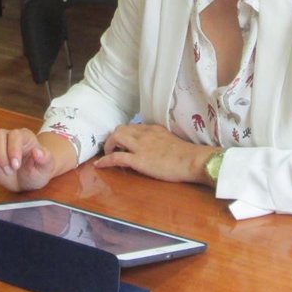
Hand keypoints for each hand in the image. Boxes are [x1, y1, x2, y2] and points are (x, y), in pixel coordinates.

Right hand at [0, 125, 71, 191]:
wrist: (28, 178)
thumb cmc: (37, 171)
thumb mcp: (46, 168)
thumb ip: (45, 159)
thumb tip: (37, 151)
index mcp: (25, 137)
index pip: (14, 135)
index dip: (13, 149)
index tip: (15, 166)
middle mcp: (9, 135)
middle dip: (0, 155)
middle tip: (8, 170)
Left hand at [95, 123, 213, 184]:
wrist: (192, 160)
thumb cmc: (187, 155)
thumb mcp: (171, 141)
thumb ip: (160, 141)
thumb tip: (155, 148)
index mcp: (153, 129)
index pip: (133, 126)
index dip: (125, 134)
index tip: (123, 142)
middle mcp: (145, 133)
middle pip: (121, 129)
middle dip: (113, 138)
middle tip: (112, 148)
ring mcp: (140, 146)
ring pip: (116, 137)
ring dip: (108, 146)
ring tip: (107, 154)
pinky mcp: (138, 160)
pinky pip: (116, 157)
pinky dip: (105, 160)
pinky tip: (99, 165)